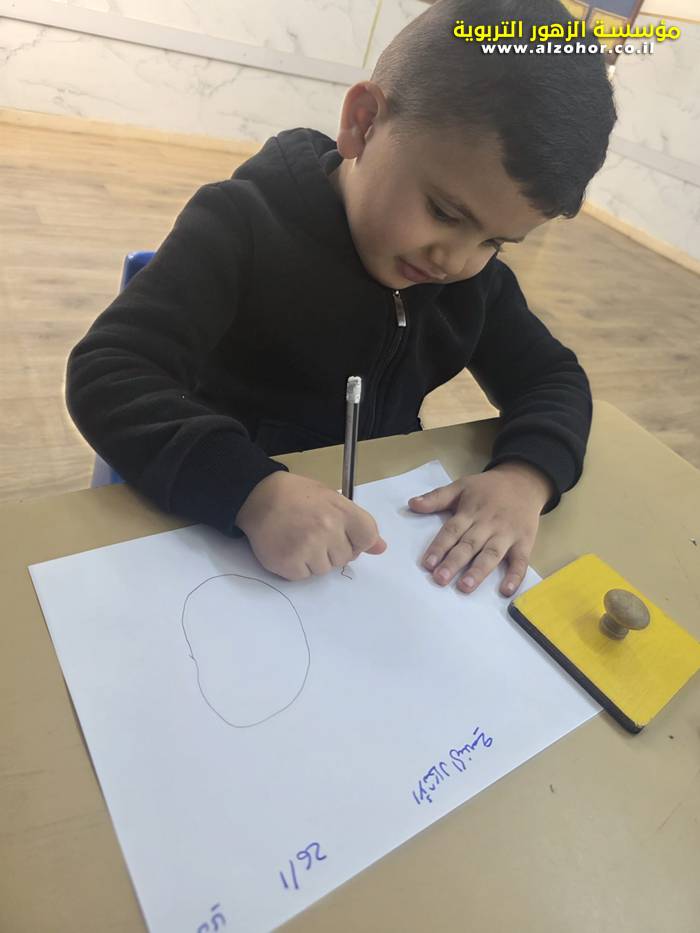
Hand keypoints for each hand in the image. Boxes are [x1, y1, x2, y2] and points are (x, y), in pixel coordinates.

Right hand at [235, 471, 386, 580]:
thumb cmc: (297, 496)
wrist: (258, 496)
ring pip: (325, 569)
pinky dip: (297, 567)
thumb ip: (358, 523)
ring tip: (299, 539)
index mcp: (342, 511)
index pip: (368, 537)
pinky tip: (289, 547)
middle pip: (346, 557)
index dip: (357, 540)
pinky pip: (304, 576)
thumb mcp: (332, 499)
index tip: (343, 534)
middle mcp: (328, 529)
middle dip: (332, 549)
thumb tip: (381, 548)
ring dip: (314, 560)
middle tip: (313, 532)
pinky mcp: (289, 563)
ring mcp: (308, 547)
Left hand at [408, 461, 552, 596]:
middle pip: (469, 545)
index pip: (452, 531)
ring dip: (478, 571)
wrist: (524, 482)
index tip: (427, 563)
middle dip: (454, 562)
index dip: (439, 547)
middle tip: (440, 578)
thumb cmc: (488, 488)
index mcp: (470, 512)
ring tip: (465, 587)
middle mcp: (488, 524)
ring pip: (491, 554)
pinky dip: (515, 576)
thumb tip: (412, 504)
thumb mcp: (461, 486)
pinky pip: (521, 561)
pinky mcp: (524, 542)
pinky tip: (505, 591)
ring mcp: (507, 534)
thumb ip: (437, 497)